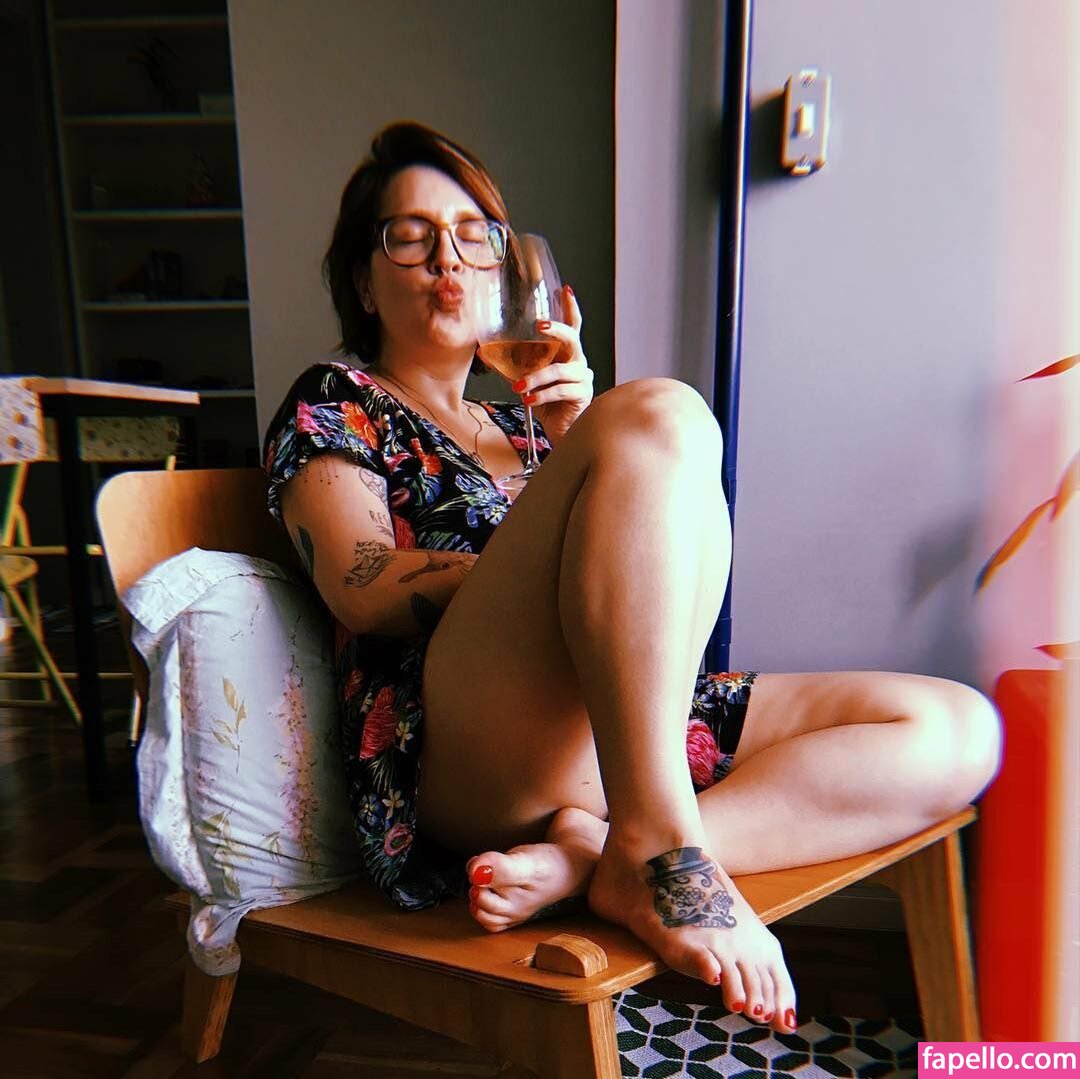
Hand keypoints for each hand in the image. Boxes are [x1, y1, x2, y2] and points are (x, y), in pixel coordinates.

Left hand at [515, 285, 593, 445]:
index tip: (565, 289)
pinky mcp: (582, 394)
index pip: (572, 326)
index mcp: (566, 353)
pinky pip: (561, 390)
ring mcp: (583, 378)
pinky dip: (542, 395)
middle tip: (539, 326)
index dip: (570, 307)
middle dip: (557, 329)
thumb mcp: (524, 380)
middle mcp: (578, 361)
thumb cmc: (546, 403)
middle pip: (573, 338)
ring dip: (537, 377)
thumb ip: (509, 366)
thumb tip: (483, 353)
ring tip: (519, 387)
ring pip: (560, 369)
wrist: (559, 430)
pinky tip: (530, 400)